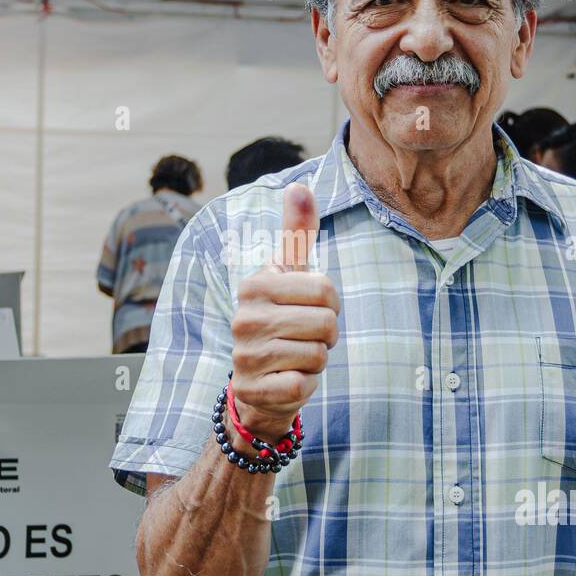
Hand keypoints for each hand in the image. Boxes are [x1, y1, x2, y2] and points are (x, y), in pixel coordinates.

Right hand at [229, 184, 338, 439]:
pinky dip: (304, 386)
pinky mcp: (251, 390)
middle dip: (326, 336)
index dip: (331, 305)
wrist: (258, 384)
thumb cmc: (281, 321)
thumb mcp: (289, 276)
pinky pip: (302, 385)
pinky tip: (286, 381)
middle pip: (326, 324)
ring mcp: (244, 356)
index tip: (311, 311)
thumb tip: (299, 186)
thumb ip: (297, 233)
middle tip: (304, 339)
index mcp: (255, 285)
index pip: (325, 290)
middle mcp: (244, 318)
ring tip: (294, 359)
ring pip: (317, 355)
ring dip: (315, 361)